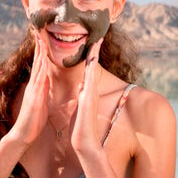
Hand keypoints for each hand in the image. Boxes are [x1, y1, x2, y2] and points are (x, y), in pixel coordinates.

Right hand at [7, 29, 49, 145]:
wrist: (23, 134)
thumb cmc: (33, 121)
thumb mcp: (42, 102)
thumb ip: (44, 90)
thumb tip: (47, 80)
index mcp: (37, 86)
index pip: (40, 64)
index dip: (42, 51)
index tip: (43, 37)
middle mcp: (34, 85)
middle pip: (37, 61)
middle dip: (39, 46)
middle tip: (39, 30)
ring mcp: (33, 90)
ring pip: (37, 67)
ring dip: (39, 53)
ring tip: (41, 39)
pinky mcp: (34, 97)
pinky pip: (38, 80)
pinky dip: (40, 69)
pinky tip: (42, 61)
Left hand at [71, 39, 103, 153]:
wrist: (85, 140)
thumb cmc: (81, 125)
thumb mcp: (80, 105)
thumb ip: (82, 94)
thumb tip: (82, 84)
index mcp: (87, 91)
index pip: (89, 70)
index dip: (91, 57)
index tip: (92, 44)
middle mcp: (91, 90)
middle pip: (94, 66)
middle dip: (96, 52)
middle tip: (98, 36)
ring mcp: (91, 93)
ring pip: (94, 71)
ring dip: (95, 56)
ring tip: (97, 42)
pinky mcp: (88, 98)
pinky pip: (90, 81)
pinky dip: (91, 70)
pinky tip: (91, 60)